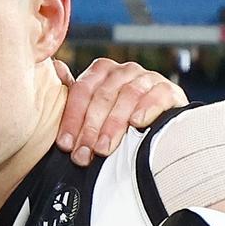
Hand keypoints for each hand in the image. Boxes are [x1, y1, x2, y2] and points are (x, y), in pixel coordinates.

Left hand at [54, 59, 188, 166]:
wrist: (163, 120)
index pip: (82, 91)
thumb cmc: (123, 117)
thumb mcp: (97, 110)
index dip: (72, 119)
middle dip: (90, 129)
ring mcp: (147, 78)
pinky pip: (157, 96)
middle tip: (83, 154)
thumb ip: (77, 100)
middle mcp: (124, 71)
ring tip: (104, 148)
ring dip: (113, 124)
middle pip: (102, 96)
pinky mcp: (169, 90)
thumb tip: (55, 76)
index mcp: (102, 72)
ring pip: (127, 96)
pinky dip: (146, 108)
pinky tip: (137, 123)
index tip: (66, 145)